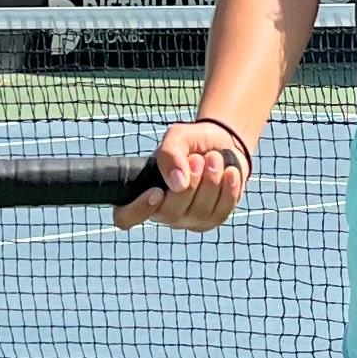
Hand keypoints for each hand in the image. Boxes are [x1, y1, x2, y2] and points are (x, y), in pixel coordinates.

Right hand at [117, 119, 252, 231]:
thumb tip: (177, 184)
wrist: (223, 144)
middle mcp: (163, 213)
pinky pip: (221, 211)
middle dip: (189, 183)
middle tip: (198, 158)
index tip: (157, 190)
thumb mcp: (177, 137)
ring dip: (211, 180)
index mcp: (143, 193)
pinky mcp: (213, 220)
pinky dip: (228, 188)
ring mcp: (188, 220)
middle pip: (170, 212)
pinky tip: (230, 171)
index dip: (138, 209)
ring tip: (215, 158)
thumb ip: (169, 154)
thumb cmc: (192, 143)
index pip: (126, 217)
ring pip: (199, 212)